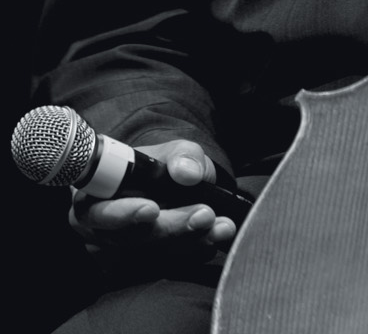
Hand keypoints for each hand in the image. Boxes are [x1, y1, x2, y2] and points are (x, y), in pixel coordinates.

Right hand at [69, 139, 236, 261]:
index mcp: (96, 194)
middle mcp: (102, 228)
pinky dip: (196, 250)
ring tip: (221, 225)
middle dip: (170, 228)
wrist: (175, 189)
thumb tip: (186, 173)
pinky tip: (216, 236)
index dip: (121, 213)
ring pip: (152, 254)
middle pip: (129, 238)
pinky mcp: (144, 266)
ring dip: (190, 241)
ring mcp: (122, 252)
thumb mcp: (176, 151)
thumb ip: (182, 155)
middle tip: (204, 215)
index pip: (97, 210)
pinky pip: (170, 264)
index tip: (152, 209)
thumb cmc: (165, 168)